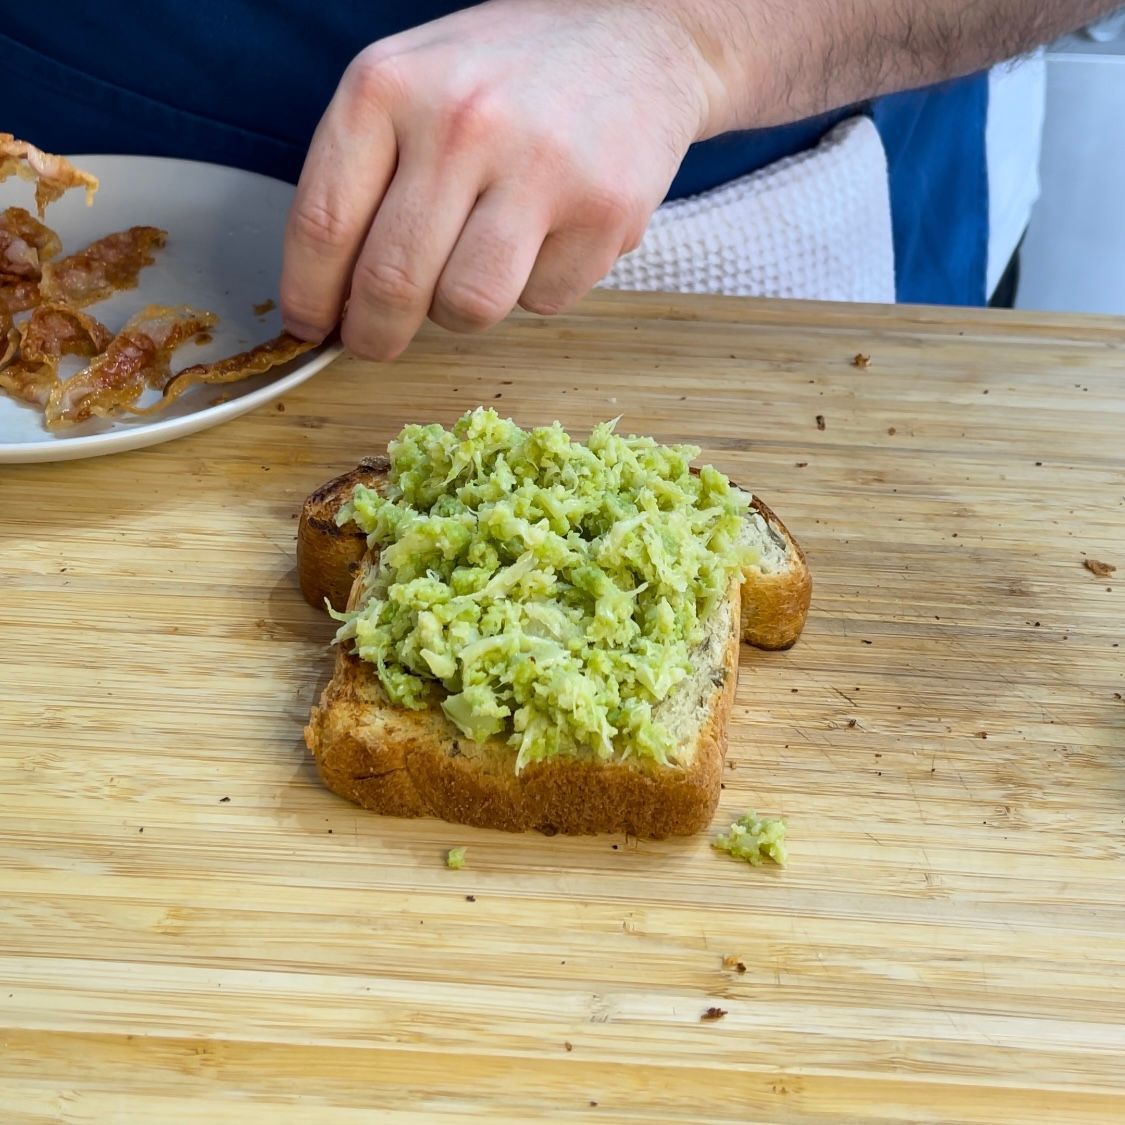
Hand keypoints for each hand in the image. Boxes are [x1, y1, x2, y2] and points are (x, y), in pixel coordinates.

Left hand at [280, 0, 721, 359]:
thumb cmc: (509, 74)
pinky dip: (537, 287)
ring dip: (459, 312)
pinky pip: (543, 301)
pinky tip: (547, 237)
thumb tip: (330, 293)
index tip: (311, 327)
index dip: (309, 296)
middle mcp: (461, 123)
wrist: (638, 36)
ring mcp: (541, 168)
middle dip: (374, 335)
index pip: (323, 225)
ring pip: (468, 308)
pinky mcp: (605, 212)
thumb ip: (363, 174)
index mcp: (389, 85)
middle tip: (376, 341)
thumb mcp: (412, 84)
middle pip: (391, 285)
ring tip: (472, 271)